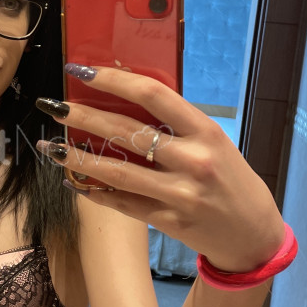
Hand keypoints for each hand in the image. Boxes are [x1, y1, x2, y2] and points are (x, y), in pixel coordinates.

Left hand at [36, 66, 285, 273]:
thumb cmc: (231, 179)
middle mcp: (192, 161)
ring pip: (117, 171)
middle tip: (54, 106)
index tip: (81, 72)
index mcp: (205, 131)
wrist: (254, 234)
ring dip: (78, 157)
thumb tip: (122, 100)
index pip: (152, 95)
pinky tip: (73, 180)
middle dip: (83, 116)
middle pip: (126, 131)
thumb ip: (176, 125)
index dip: (112, 80)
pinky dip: (94, 191)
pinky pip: (122, 202)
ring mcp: (179, 194)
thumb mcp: (213, 142)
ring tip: (52, 147)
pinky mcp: (168, 222)